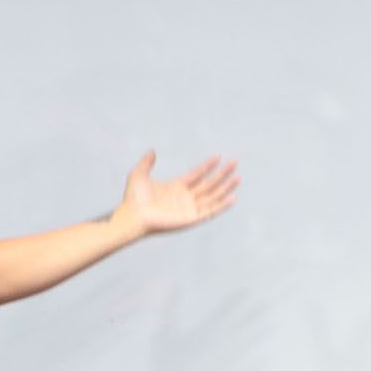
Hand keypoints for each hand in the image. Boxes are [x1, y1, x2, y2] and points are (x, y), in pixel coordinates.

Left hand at [110, 151, 237, 238]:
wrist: (133, 215)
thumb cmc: (133, 199)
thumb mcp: (138, 174)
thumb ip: (146, 163)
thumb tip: (152, 151)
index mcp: (176, 187)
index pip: (197, 175)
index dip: (208, 166)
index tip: (218, 156)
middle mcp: (185, 198)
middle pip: (209, 184)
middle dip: (223, 174)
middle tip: (235, 162)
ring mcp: (189, 209)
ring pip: (213, 196)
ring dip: (226, 187)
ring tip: (238, 177)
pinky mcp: (191, 219)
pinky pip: (210, 212)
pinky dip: (222, 206)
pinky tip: (233, 198)